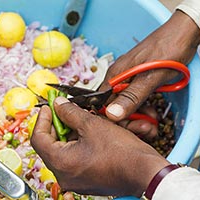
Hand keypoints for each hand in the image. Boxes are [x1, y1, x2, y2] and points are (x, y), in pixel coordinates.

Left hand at [30, 97, 169, 196]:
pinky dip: (75, 146)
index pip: (38, 138)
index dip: (42, 119)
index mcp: (61, 162)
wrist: (145, 172)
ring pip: (61, 153)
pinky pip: (72, 161)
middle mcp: (64, 176)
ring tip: (78, 120)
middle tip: (63, 111)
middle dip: (56, 125)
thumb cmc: (121, 152)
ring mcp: (74, 181)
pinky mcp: (85, 181)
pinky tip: (86, 135)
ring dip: (67, 135)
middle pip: (49, 145)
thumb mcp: (91, 124)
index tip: (48, 107)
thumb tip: (58, 105)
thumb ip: (69, 112)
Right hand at [100, 10, 199, 136]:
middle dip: (129, 120)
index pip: (103, 105)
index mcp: (115, 76)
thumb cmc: (169, 50)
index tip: (132, 127)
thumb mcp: (151, 77)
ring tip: (153, 120)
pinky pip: (133, 98)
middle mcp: (117, 78)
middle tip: (147, 127)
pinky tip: (152, 111)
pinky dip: (142, 107)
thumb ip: (132, 96)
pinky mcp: (137, 79)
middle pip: (113, 106)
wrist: (184, 32)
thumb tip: (111, 114)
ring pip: (124, 104)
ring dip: (138, 115)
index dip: (115, 119)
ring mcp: (127, 78)